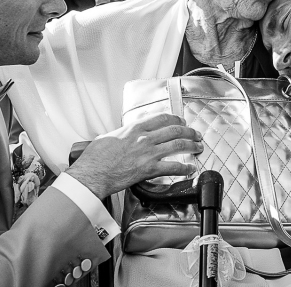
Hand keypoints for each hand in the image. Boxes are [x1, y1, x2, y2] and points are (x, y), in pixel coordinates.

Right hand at [65, 113, 202, 199]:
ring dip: (192, 145)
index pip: (161, 118)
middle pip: (174, 129)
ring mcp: (148, 153)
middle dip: (189, 130)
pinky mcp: (149, 169)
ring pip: (178, 145)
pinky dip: (185, 168)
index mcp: (134, 128)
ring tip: (198, 147)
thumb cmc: (96, 158)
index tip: (181, 120)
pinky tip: (191, 168)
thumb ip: (122, 133)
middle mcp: (144, 138)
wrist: (92, 174)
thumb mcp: (109, 136)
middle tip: (195, 133)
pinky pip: (173, 167)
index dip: (175, 118)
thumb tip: (126, 134)